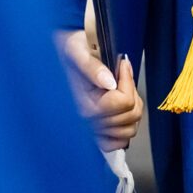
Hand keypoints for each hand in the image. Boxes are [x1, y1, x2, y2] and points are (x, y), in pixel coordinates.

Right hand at [57, 29, 141, 152]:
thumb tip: (109, 82)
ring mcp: (93, 131)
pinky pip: (120, 142)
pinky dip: (124, 128)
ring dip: (132, 109)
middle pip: (131, 115)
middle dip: (131, 92)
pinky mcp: (97, 137)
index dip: (127, 81)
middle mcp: (86, 123)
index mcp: (83, 105)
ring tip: (121, 92)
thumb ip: (92, 67)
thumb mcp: (76, 50)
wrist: (60, 59)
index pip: (122, 102)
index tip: (122, 65)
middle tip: (121, 76)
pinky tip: (119, 111)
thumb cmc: (68, 54)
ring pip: (130, 129)